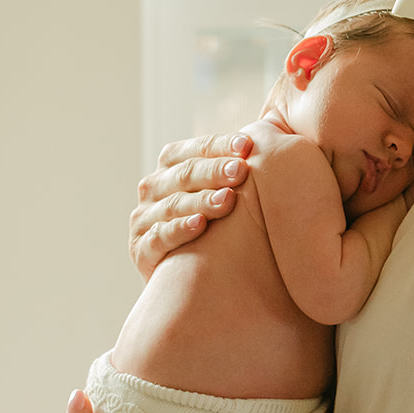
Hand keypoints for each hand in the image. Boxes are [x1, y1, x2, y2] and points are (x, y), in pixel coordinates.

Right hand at [129, 132, 252, 278]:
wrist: (192, 278)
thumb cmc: (216, 226)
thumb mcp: (220, 192)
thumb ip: (237, 168)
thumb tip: (272, 134)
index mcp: (171, 166)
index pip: (194, 149)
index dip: (220, 145)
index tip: (248, 145)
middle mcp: (153, 188)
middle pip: (184, 174)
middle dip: (214, 171)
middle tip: (241, 170)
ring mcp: (144, 219)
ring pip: (173, 204)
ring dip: (201, 200)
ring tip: (227, 199)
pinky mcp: (141, 250)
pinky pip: (159, 236)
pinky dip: (178, 230)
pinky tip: (199, 225)